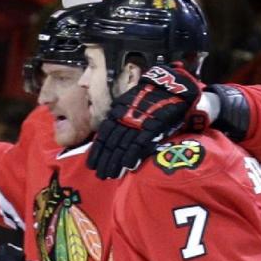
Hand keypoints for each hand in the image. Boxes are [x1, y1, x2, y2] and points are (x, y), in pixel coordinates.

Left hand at [87, 63, 202, 179]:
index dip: (97, 151)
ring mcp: (138, 123)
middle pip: (111, 143)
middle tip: (100, 175)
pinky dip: (132, 155)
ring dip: (115, 162)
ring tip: (110, 176)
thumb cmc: (148, 97)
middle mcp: (124, 118)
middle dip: (105, 161)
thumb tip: (110, 140)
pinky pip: (139, 143)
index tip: (91, 165)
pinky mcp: (152, 126)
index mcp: (117, 113)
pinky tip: (127, 166)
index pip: (103, 135)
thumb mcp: (128, 105)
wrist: (169, 84)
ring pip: (122, 145)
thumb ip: (119, 120)